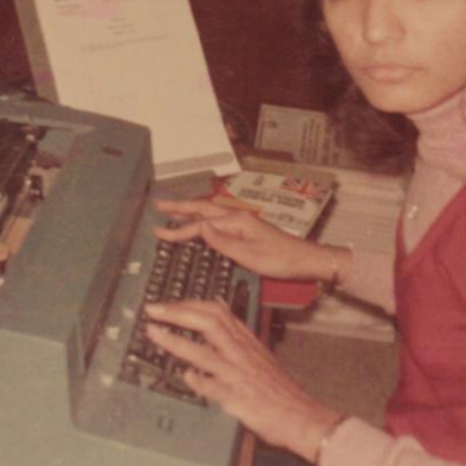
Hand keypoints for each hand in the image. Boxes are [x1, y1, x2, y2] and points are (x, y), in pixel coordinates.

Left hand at [144, 300, 344, 462]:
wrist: (304, 417)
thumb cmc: (278, 389)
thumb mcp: (259, 352)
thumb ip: (236, 332)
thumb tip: (218, 306)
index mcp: (247, 342)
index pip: (217, 312)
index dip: (189, 304)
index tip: (167, 303)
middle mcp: (242, 354)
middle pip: (208, 322)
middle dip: (177, 313)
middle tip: (152, 310)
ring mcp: (239, 375)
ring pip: (205, 352)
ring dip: (176, 341)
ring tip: (153, 333)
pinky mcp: (239, 399)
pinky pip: (215, 388)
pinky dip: (199, 381)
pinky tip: (185, 376)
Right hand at [153, 199, 346, 281]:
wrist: (306, 260)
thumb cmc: (281, 260)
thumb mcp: (250, 255)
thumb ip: (223, 242)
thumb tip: (201, 227)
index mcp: (237, 222)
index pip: (201, 225)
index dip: (179, 230)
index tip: (159, 232)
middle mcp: (238, 217)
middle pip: (203, 208)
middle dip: (180, 207)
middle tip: (159, 205)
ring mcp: (243, 221)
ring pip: (210, 211)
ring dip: (190, 209)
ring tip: (173, 210)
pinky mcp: (247, 228)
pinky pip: (217, 218)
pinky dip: (202, 217)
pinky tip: (200, 221)